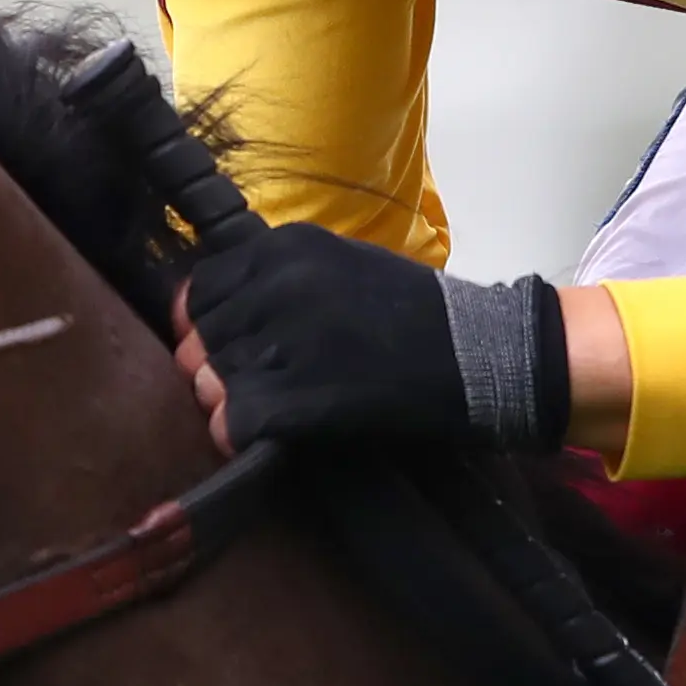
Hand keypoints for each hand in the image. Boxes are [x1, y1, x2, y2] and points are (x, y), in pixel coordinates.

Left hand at [175, 220, 564, 451]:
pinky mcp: (297, 396)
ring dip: (229, 405)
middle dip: (216, 369)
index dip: (207, 326)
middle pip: (201, 338)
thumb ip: (281, 280)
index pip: (202, 288)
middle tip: (253, 389)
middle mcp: (278, 284)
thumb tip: (222, 315)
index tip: (228, 349)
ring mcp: (286, 339)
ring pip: (210, 382)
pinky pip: (233, 423)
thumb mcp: (345, 265)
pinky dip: (242, 438)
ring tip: (267, 414)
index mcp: (287, 246)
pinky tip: (273, 439)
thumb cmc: (421, 315)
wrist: (484, 356)